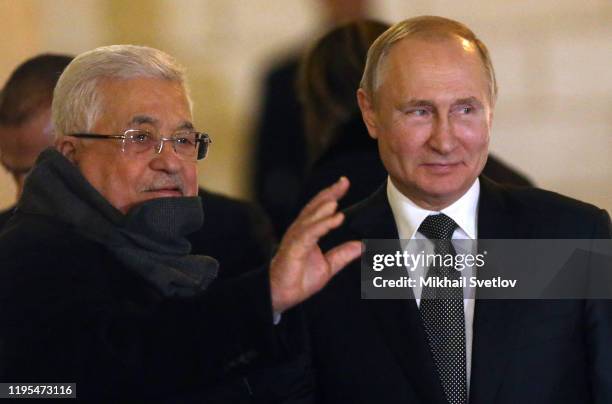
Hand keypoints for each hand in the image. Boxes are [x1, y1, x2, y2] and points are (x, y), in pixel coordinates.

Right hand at [269, 177, 361, 312]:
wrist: (282, 294)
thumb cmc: (299, 280)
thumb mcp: (328, 266)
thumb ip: (343, 254)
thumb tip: (361, 246)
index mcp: (308, 232)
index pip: (320, 209)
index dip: (332, 195)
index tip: (344, 183)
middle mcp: (301, 231)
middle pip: (315, 207)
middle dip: (330, 193)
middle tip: (344, 182)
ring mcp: (296, 238)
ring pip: (311, 218)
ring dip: (325, 207)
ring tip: (337, 199)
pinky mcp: (294, 247)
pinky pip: (310, 233)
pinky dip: (324, 224)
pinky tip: (336, 219)